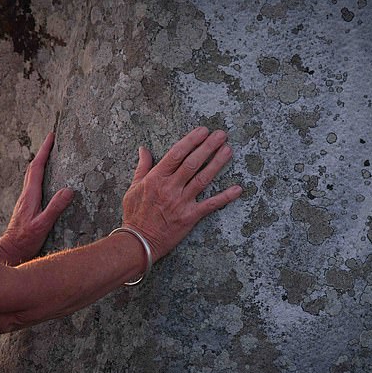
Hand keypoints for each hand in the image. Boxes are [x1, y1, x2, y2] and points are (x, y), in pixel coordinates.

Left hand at [0, 133, 73, 264]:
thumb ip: (55, 208)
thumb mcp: (43, 225)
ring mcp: (25, 200)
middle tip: (52, 141)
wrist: (10, 251)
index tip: (51, 138)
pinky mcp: (27, 206)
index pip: (37, 167)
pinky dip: (40, 175)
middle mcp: (26, 195)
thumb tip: (68, 190)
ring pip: (32, 176)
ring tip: (50, 155)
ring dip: (40, 163)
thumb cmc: (25, 240)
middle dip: (43, 152)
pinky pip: (34, 184)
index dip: (44, 151)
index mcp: (30, 195)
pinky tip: (46, 179)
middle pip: (33, 168)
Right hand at [121, 127, 241, 261]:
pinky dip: (225, 197)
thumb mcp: (134, 187)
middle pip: (192, 163)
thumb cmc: (135, 214)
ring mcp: (181, 202)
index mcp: (156, 178)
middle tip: (221, 135)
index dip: (191, 140)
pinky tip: (237, 189)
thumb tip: (143, 149)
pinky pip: (210, 205)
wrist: (138, 242)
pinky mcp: (190, 217)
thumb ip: (142, 167)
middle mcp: (170, 188)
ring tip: (228, 150)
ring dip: (217, 163)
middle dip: (208, 147)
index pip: (176, 153)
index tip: (202, 131)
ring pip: (203, 179)